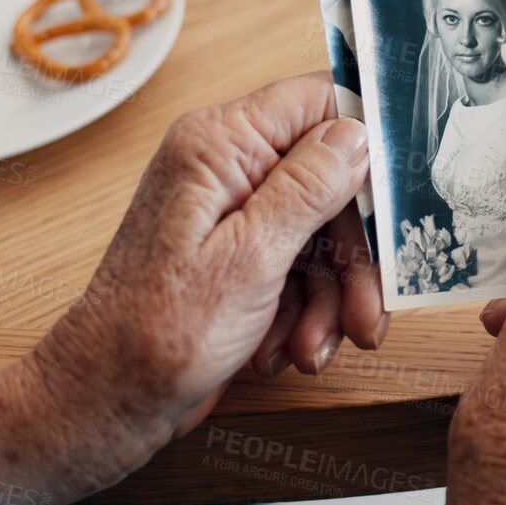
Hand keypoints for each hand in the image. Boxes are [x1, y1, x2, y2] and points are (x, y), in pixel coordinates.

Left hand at [0, 73, 386, 504]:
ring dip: (330, 296)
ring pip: (320, 233)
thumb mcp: (251, 258)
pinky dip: (303, 311)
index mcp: (218, 145)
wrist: (109, 403)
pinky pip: (298, 267)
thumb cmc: (155, 335)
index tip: (396, 197)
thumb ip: (308, 187)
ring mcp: (230, 214)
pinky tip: (287, 347)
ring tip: (313, 346)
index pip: (317, 101)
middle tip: (368, 311)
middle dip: (354, 253)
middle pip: (330, 181)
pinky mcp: (235, 256)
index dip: (366, 144)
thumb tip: (357, 131)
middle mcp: (224, 168)